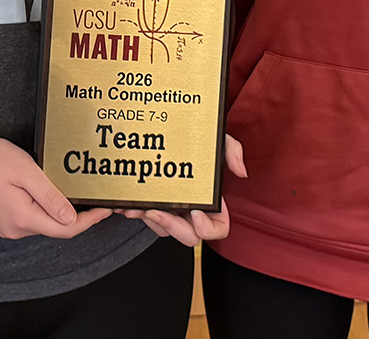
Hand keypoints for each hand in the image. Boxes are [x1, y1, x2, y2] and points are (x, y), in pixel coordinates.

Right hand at [0, 135, 112, 239]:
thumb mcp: (26, 172)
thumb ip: (50, 197)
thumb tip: (71, 218)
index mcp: (22, 218)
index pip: (65, 229)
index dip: (89, 220)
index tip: (105, 209)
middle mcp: (14, 229)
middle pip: (55, 228)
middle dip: (76, 215)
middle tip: (92, 197)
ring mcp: (6, 227)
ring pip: (42, 223)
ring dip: (57, 211)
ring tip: (68, 189)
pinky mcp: (2, 221)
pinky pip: (29, 219)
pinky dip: (42, 209)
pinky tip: (44, 192)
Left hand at [122, 133, 246, 245]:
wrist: (164, 133)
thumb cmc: (194, 141)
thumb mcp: (216, 141)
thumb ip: (232, 151)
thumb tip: (240, 172)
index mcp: (212, 203)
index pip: (218, 229)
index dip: (208, 227)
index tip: (195, 212)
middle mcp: (193, 211)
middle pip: (188, 236)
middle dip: (172, 226)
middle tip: (158, 212)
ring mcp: (173, 211)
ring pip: (164, 230)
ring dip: (151, 220)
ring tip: (139, 207)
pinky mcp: (153, 207)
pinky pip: (147, 219)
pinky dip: (137, 213)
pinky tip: (128, 205)